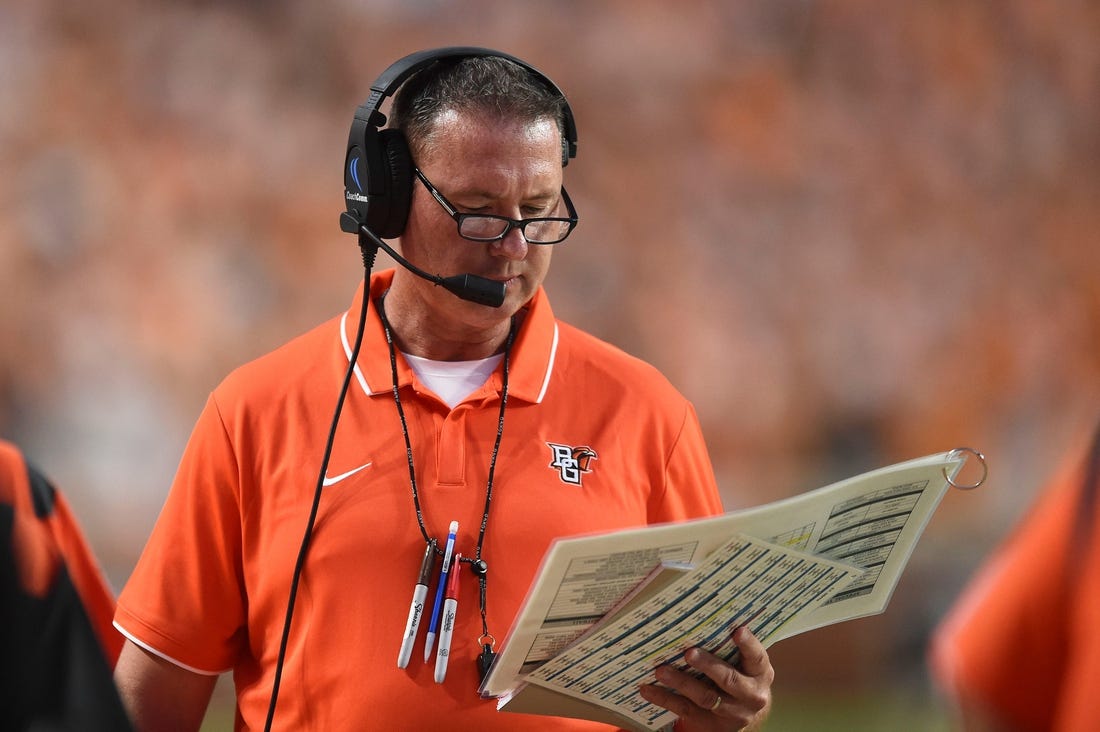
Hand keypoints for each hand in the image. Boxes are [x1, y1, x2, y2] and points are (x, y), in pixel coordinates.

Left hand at [637, 626, 772, 730]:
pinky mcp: (711, 723)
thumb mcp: (745, 662)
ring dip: (681, 683)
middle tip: (689, 653)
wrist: (743, 714)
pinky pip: (686, 711)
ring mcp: (731, 712)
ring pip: (706, 697)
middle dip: (708, 666)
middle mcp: (750, 695)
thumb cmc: (740, 674)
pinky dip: (665, 699)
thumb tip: (703, 612)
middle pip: (729, 680)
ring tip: (661, 671)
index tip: (737, 630)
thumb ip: (731, 645)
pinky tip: (647, 689)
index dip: (748, 644)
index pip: (757, 658)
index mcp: (760, 673)